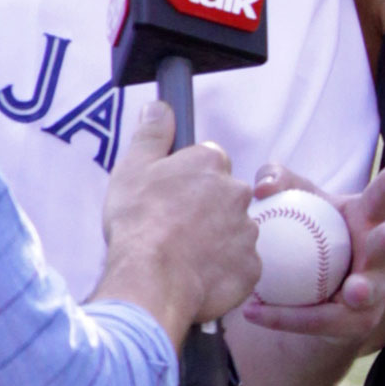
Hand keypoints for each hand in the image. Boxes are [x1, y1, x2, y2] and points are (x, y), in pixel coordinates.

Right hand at [98, 101, 259, 340]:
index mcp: (211, 163)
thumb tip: (160, 106)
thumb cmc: (139, 221)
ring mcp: (248, 232)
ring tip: (183, 258)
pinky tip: (197, 278)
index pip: (209, 162)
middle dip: (206, 210)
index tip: (172, 197)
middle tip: (176, 229)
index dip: (188, 180)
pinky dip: (222, 273)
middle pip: (225, 197)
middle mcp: (237, 193)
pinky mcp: (251, 268)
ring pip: (234, 232)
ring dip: (216, 242)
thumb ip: (151, 133)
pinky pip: (239, 267)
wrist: (152, 278)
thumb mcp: (133, 167)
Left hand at [241, 162, 384, 354]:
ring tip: (353, 291)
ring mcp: (375, 291)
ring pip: (367, 293)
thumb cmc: (313, 230)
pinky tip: (252, 311)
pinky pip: (319, 321)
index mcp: (371, 219)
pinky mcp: (357, 322)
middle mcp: (381, 255)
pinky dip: (285, 317)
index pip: (382, 199)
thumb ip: (281, 181)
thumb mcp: (299, 199)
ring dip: (363, 291)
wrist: (317, 287)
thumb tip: (262, 189)